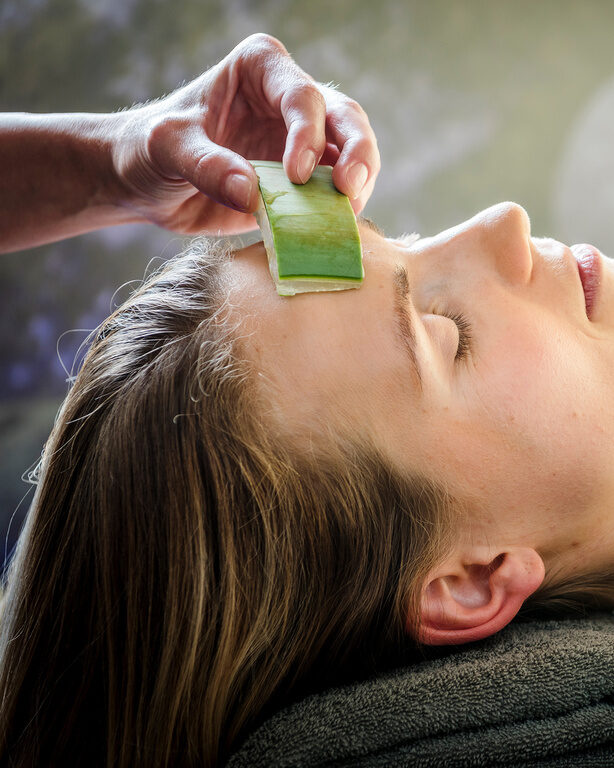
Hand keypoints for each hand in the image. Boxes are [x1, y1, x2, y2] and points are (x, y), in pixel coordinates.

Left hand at [112, 33, 379, 235]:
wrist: (147, 186)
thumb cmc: (149, 149)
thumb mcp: (166, 148)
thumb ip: (205, 165)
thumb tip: (251, 192)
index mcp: (259, 69)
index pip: (300, 95)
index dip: (306, 133)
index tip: (294, 175)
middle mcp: (287, 101)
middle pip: (343, 118)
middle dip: (356, 152)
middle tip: (350, 189)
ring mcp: (298, 142)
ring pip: (348, 155)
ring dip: (355, 185)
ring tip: (348, 214)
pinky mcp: (299, 183)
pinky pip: (331, 194)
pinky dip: (336, 212)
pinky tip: (334, 230)